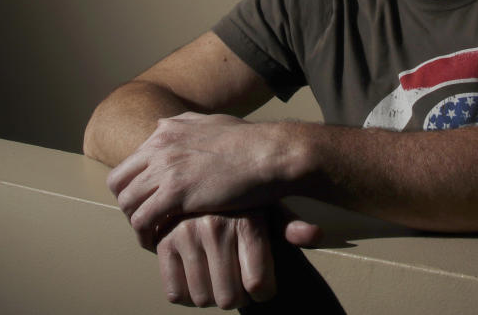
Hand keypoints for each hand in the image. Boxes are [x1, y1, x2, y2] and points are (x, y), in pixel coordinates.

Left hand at [108, 112, 290, 248]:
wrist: (270, 153)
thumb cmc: (251, 142)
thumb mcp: (212, 122)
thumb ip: (187, 125)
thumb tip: (171, 125)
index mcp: (168, 129)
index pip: (132, 161)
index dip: (136, 185)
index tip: (149, 202)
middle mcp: (160, 145)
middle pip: (119, 181)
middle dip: (127, 202)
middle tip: (143, 219)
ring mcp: (165, 168)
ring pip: (126, 201)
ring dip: (134, 222)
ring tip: (150, 234)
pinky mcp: (175, 192)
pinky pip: (142, 220)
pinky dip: (144, 235)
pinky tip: (156, 243)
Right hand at [155, 208, 321, 309]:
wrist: (200, 180)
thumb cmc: (242, 203)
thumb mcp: (268, 208)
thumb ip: (291, 226)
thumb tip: (315, 235)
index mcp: (247, 220)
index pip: (259, 285)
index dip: (263, 294)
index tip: (261, 286)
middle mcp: (216, 226)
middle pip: (230, 297)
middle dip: (237, 297)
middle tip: (237, 282)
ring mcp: (186, 234)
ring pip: (202, 299)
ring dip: (211, 296)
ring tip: (217, 277)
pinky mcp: (162, 242)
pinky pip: (176, 293)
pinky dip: (186, 294)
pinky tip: (196, 276)